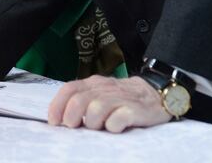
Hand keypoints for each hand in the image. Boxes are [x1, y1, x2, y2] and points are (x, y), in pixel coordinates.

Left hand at [47, 75, 171, 131]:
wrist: (157, 94)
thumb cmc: (123, 98)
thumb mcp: (101, 93)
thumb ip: (84, 100)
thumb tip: (61, 118)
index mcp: (93, 83)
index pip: (69, 89)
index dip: (57, 106)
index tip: (54, 122)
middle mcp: (104, 88)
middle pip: (79, 100)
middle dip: (72, 117)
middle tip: (75, 127)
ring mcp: (120, 98)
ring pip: (95, 109)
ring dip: (92, 122)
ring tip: (99, 127)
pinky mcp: (135, 110)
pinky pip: (117, 120)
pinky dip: (112, 127)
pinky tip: (115, 128)